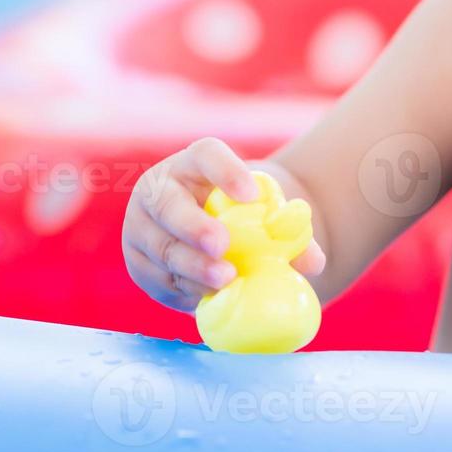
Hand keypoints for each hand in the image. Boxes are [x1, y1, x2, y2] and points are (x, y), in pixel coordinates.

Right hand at [122, 137, 326, 311]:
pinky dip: (183, 288)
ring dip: (192, 266)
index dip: (227, 171)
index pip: (207, 155)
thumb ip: (289, 234)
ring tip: (225, 279)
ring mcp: (141, 227)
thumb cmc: (242, 218)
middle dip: (195, 227)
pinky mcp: (138, 263)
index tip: (253, 195)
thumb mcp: (263, 215)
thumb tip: (313, 261)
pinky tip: (206, 295)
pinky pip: (158, 279)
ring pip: (162, 248)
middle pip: (169, 204)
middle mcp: (159, 189)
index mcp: (194, 164)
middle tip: (223, 245)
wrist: (205, 235)